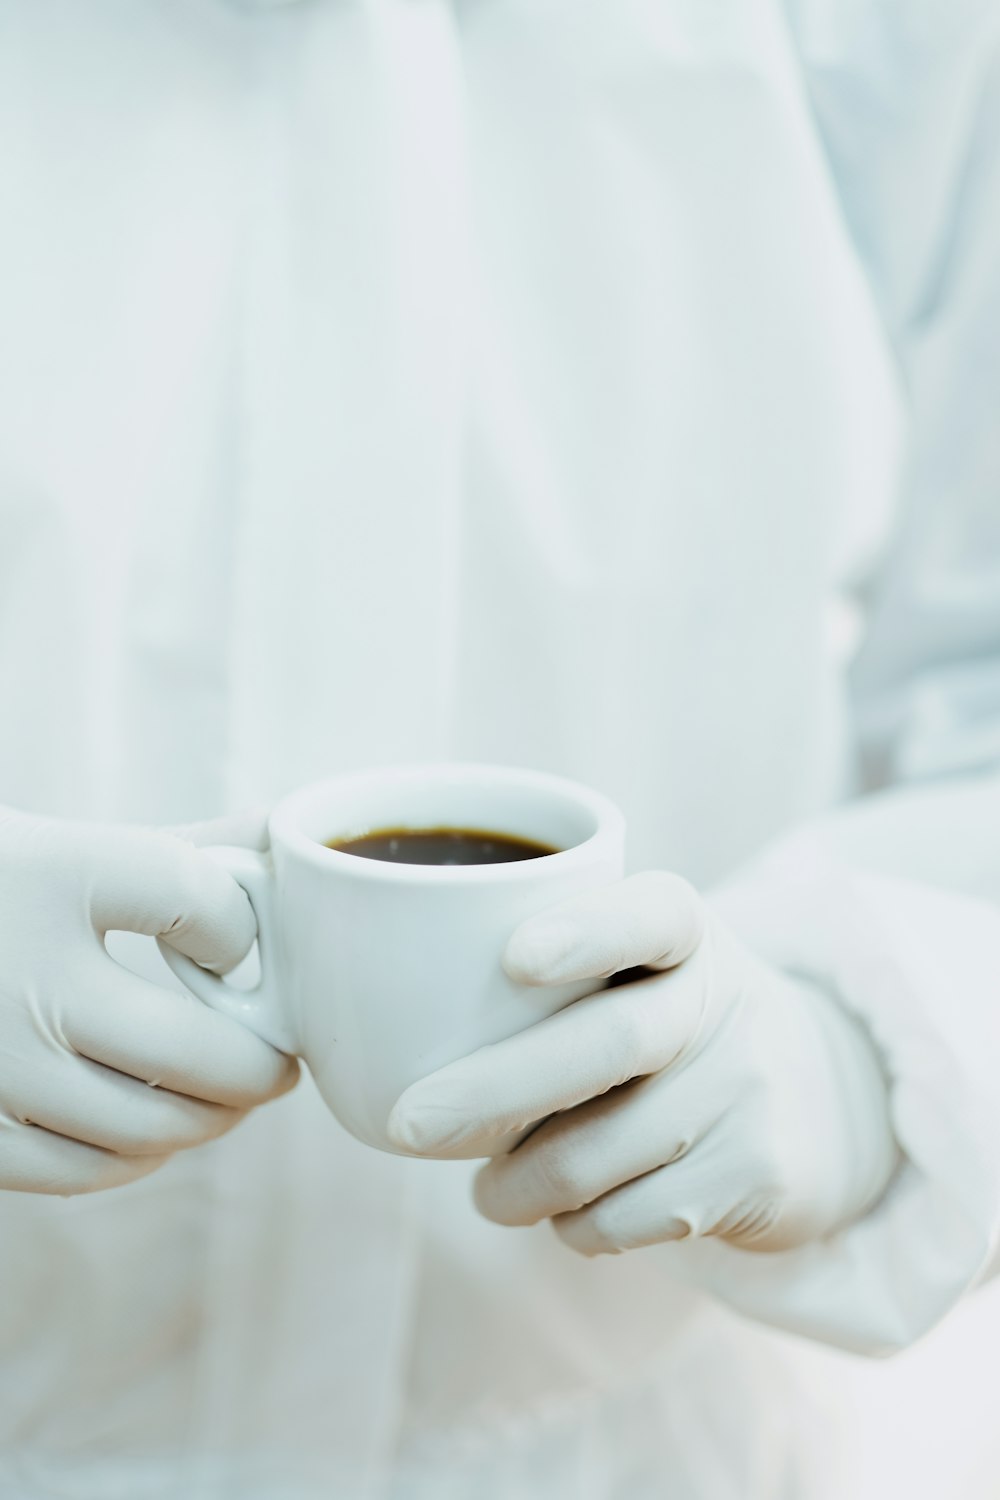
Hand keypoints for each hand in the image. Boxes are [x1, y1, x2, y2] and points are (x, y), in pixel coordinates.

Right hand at [0, 806, 297, 1194]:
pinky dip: (133, 1156)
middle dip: (263, 1065)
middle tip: (279, 1058)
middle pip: (198, 1052)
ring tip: (225, 1095)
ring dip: (209, 1118)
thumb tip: (287, 838)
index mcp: (54, 873)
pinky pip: (78, 1169)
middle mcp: (23, 977)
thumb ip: (185, 855)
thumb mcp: (75, 848)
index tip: (241, 945)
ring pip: (150, 1128)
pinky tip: (149, 1130)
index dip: (244, 930)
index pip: (202, 902)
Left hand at [389, 873, 896, 1254]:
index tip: (513, 959)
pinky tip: (566, 1212)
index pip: (650, 915)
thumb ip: (551, 975)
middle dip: (493, 1090)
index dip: (586, 934)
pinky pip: (628, 1217)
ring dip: (517, 1185)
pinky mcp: (758, 1174)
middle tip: (409, 1124)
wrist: (824, 1098)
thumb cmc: (671, 1021)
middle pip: (607, 1045)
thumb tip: (389, 1039)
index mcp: (687, 930)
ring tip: (487, 1193)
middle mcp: (726, 999)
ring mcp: (748, 1088)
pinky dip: (573, 1225)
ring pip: (598, 1152)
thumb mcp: (642, 967)